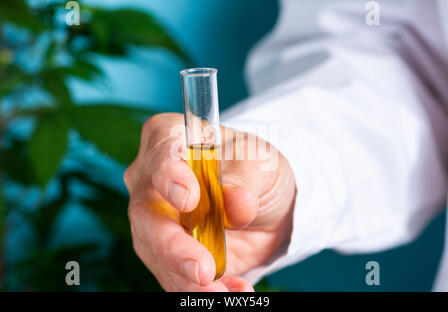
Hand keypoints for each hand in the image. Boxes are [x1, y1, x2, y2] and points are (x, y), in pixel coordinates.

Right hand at [124, 113, 295, 290]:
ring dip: (189, 279)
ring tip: (226, 293)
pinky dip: (200, 290)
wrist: (262, 205)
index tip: (189, 200)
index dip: (169, 176)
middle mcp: (152, 180)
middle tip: (202, 270)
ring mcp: (155, 220)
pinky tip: (231, 292)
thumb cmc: (254, 169)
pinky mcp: (166, 252)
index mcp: (169, 140)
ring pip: (156, 253)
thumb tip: (236, 203)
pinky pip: (174, 276)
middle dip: (172, 246)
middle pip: (146, 213)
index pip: (160, 154)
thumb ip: (246, 178)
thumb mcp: (261, 163)